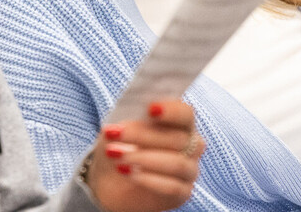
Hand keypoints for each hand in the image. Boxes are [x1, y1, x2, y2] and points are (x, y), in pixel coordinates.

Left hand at [83, 99, 202, 211]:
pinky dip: (148, 179)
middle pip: (177, 138)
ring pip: (177, 163)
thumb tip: (134, 107)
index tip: (150, 108)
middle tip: (115, 133)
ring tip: (116, 155)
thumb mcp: (118, 128)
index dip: (171, 110)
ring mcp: (189, 171)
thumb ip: (129, 116)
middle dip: (143, 135)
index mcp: (180, 123)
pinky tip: (127, 172)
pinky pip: (173, 187)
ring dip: (143, 158)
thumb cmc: (119, 147)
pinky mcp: (183, 193)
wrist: (108, 182)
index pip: (186, 114)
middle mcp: (191, 146)